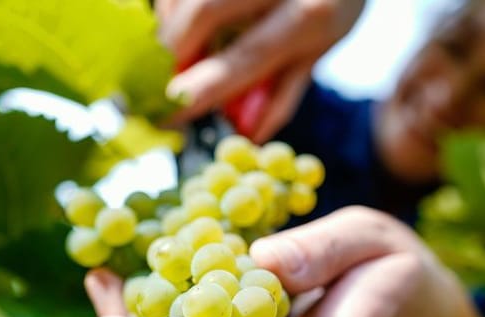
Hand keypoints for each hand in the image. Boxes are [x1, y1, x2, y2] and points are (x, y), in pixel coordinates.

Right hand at [156, 0, 365, 141]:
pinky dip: (172, 6)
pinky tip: (181, 20)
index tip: (164, 115)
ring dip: (168, 24)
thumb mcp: (318, 49)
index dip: (200, 89)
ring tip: (176, 48)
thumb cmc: (330, 1)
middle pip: (204, 9)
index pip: (247, 57)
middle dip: (169, 49)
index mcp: (312, 14)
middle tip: (154, 79)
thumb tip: (243, 134)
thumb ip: (280, 94)